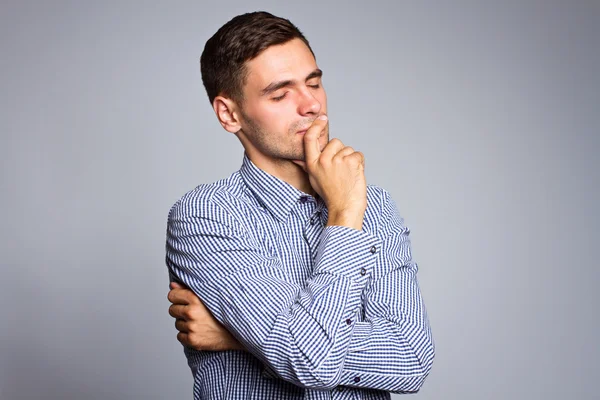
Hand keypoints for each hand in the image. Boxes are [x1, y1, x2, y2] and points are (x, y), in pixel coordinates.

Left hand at [167, 282, 244, 350]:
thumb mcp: (208, 297)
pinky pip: (180, 336)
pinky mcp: (193, 341)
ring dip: (185, 323)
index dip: (177, 297)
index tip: (183, 300)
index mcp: (195, 299)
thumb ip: (188, 289)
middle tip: (194, 313)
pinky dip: (187, 335)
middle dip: (180, 311)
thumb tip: (172, 285)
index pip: (172, 295)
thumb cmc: (224, 312)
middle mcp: (192, 313)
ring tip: (200, 322)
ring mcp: (192, 328)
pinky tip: (199, 331)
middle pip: (172, 310)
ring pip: (177, 323)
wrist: (238, 332)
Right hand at [299, 115, 366, 229]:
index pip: (310, 139)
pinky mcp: (351, 161)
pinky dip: (360, 163)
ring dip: (351, 160)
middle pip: (335, 142)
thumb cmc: (331, 195)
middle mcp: (323, 160)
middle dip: (341, 151)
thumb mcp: (314, 179)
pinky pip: (358, 155)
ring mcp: (337, 160)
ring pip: (348, 149)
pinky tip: (355, 175)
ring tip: (348, 175)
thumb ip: (309, 165)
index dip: (316, 126)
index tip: (322, 118)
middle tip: (341, 169)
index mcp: (312, 164)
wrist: (344, 208)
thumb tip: (297, 158)